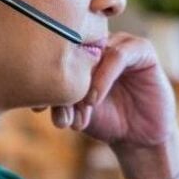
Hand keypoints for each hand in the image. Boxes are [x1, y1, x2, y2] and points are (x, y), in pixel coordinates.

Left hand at [43, 32, 176, 147]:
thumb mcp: (75, 110)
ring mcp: (121, 43)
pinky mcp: (142, 49)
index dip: (47, 78)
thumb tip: (36, 95)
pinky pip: (118, 55)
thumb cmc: (105, 120)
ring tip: (82, 108)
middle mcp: (101, 42)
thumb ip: (60, 97)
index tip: (39, 110)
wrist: (139, 137)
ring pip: (95, 52)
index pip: (59, 54)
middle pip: (76, 51)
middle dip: (67, 82)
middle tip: (60, 112)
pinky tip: (94, 100)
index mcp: (82, 51)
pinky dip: (103, 78)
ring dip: (85, 82)